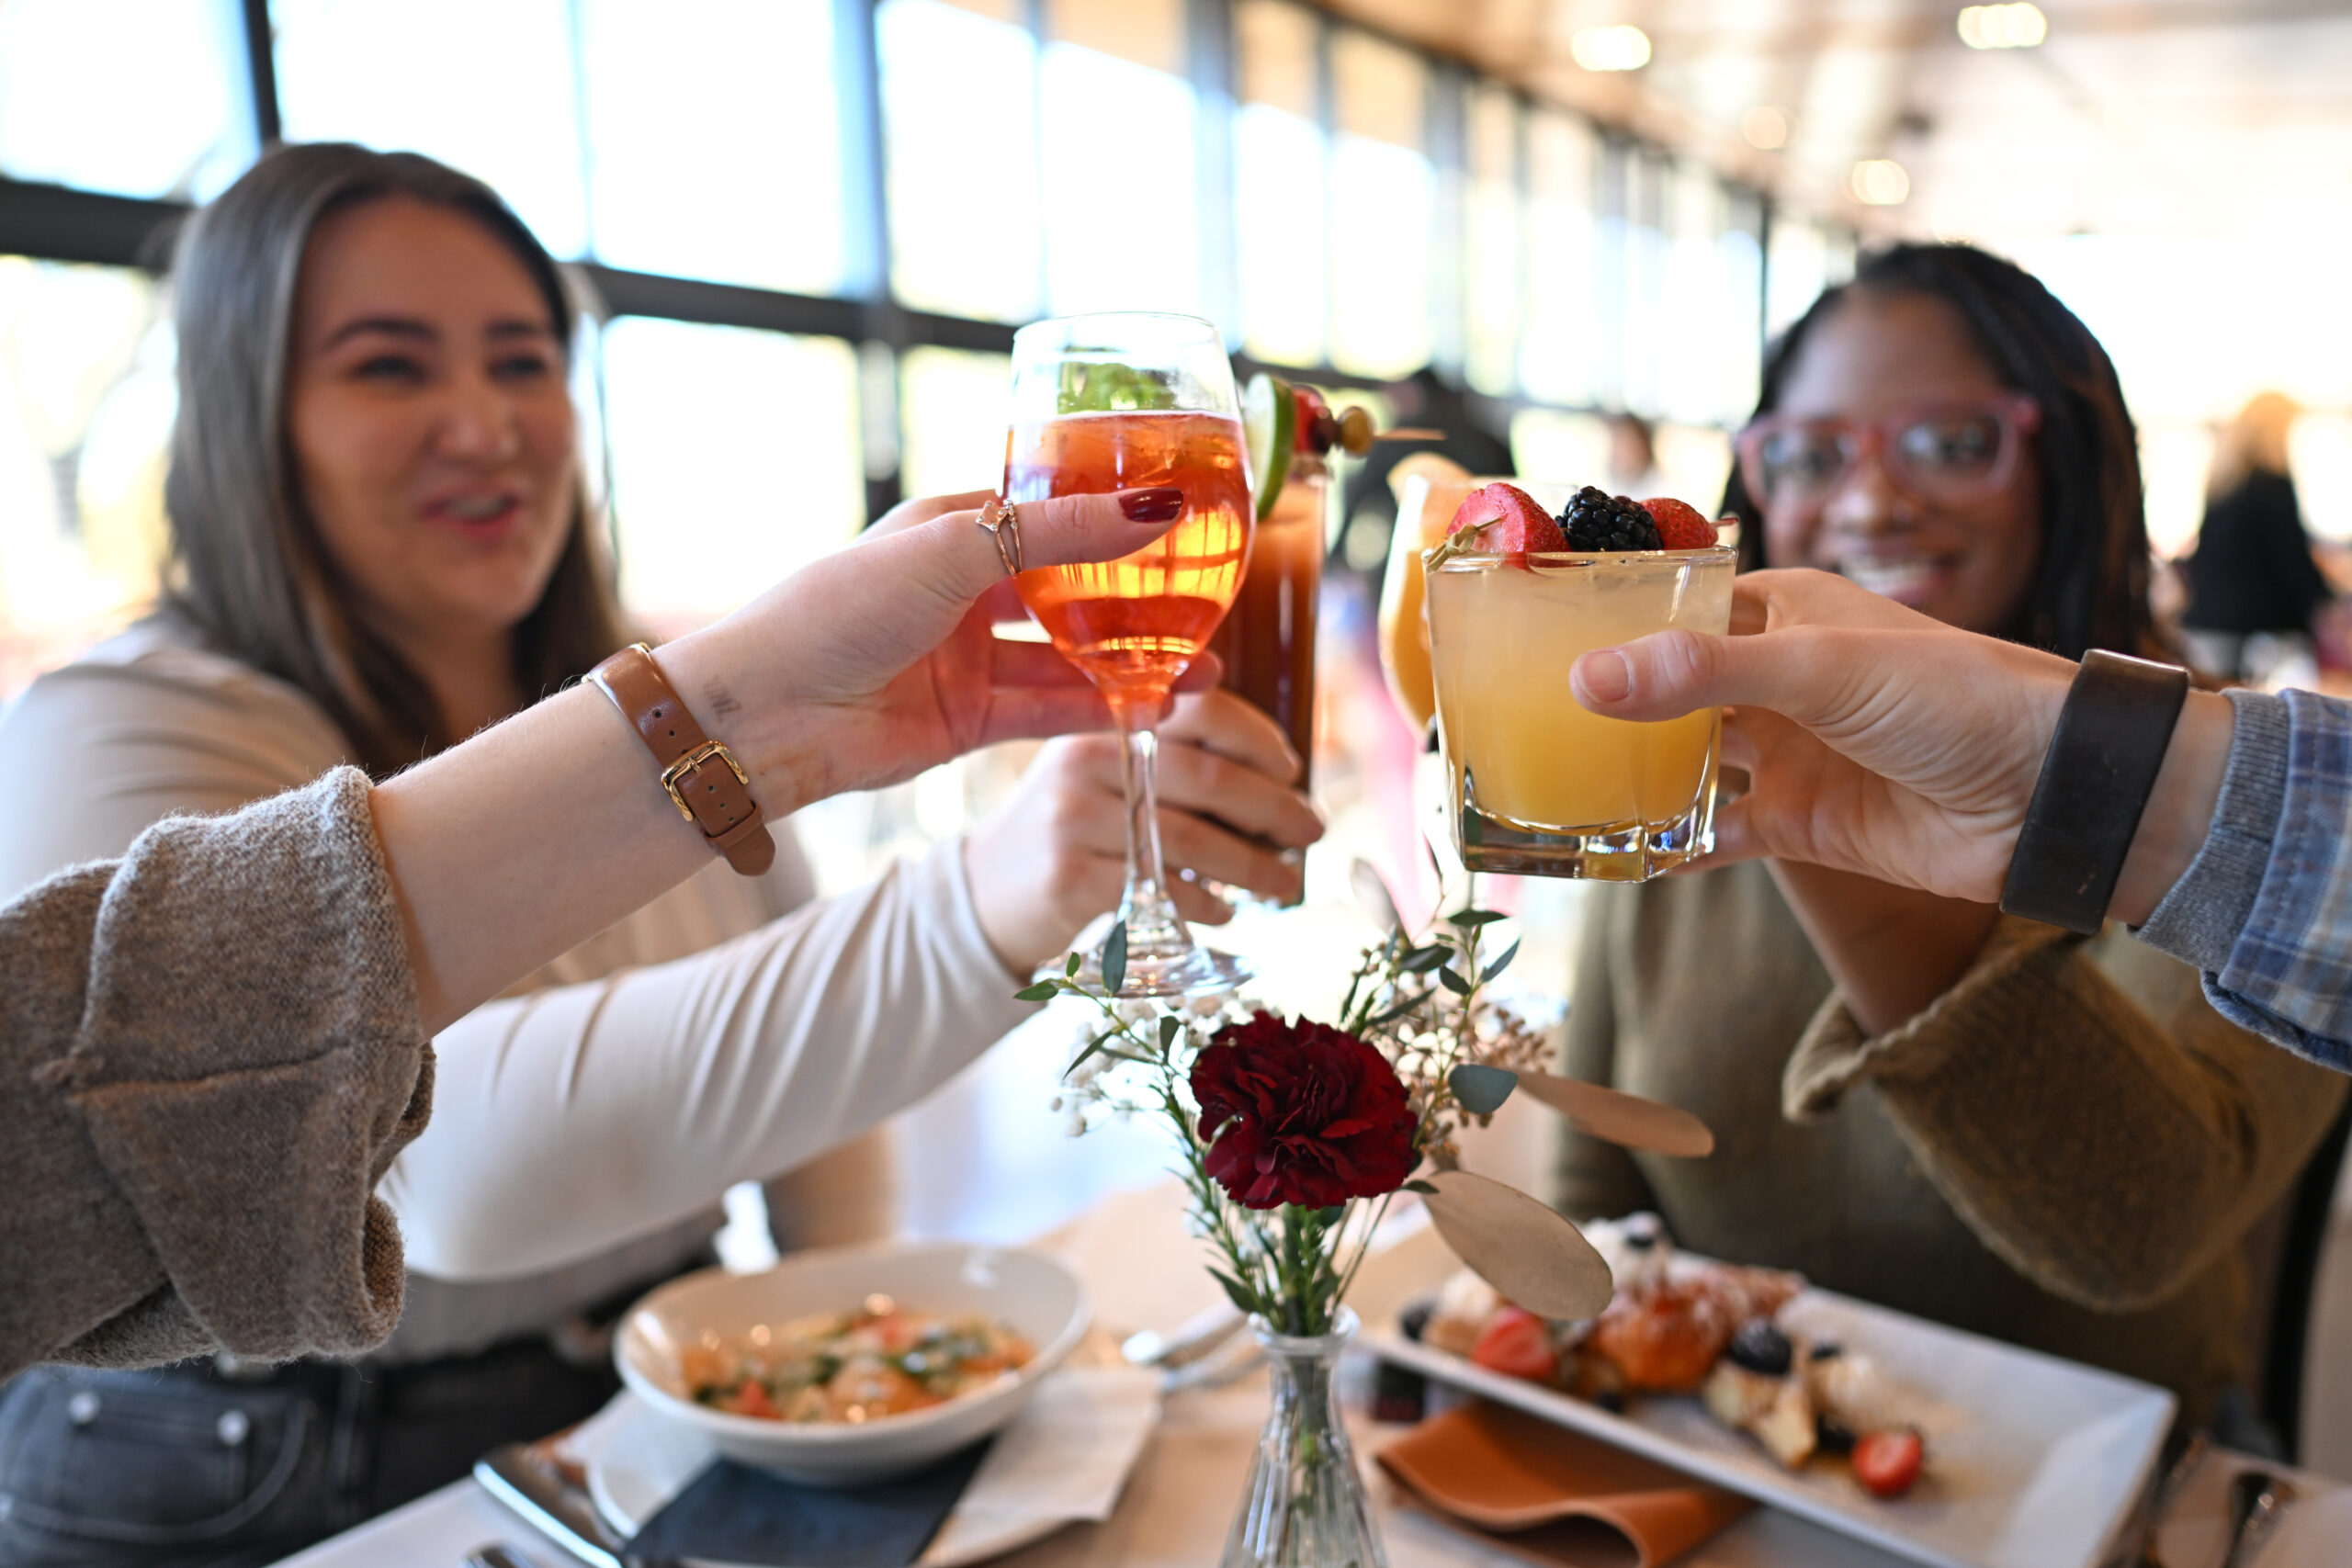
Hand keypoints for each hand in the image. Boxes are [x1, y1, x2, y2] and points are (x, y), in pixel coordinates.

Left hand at [666, 487, 1204, 809]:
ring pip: (1072, 656)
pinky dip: (1104, 708)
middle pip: (1073, 589)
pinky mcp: (970, 721)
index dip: (1115, 516)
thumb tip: (1158, 511)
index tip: (1186, 520)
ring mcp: (970, 657)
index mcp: (954, 527)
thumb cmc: (839, 609)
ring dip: (1135, 661)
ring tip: (1207, 669)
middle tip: (1213, 602)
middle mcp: (965, 589)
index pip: (1052, 513)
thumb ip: (1060, 536)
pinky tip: (1159, 705)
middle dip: (1141, 599)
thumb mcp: (955, 552)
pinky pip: (1052, 711)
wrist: (768, 715)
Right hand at [963, 689, 1324, 971]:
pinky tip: (1226, 911)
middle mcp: (1086, 759)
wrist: (986, 891)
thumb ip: (1173, 764)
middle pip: (1205, 778)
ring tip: (1286, 883)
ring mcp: (1073, 819)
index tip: (1291, 770)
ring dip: (1252, 866)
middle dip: (1273, 808)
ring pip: (1190, 840)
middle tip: (1312, 830)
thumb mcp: (1108, 775)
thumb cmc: (1074, 829)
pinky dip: (1203, 905)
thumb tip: (1280, 786)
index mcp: (1105, 721)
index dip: (1258, 739)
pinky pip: (1158, 891)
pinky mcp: (1069, 878)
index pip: (1199, 712)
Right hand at [1568, 569, 2231, 918]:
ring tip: (1548, 791)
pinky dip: (1667, 847)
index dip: (1611, 620)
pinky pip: (1715, 836)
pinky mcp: (1802, 823)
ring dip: (1628, 778)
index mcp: (1786, 611)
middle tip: (1518, 725)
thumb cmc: (1957, 698)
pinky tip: (1613, 857)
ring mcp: (1788, 752)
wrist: (2052, 798)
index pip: (1677, 605)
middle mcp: (1778, 677)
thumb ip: (1703, 673)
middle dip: (1606, 706)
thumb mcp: (1821, 668)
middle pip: (1669, 687)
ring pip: (1684, 761)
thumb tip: (1585, 679)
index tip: (1530, 638)